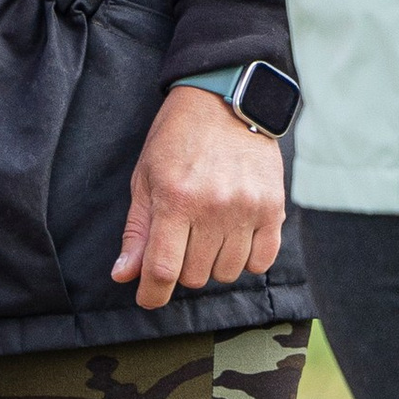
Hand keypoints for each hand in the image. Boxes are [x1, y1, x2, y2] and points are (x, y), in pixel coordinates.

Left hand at [112, 84, 285, 312]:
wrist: (225, 100)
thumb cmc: (177, 139)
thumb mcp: (145, 178)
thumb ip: (138, 230)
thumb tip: (124, 275)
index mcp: (175, 199)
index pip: (163, 269)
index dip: (152, 294)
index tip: (148, 298)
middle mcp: (213, 207)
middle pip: (195, 276)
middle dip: (182, 267)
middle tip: (181, 239)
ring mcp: (247, 208)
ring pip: (227, 273)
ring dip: (213, 263)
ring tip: (208, 233)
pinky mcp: (273, 207)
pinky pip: (261, 262)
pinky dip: (246, 260)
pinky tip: (235, 237)